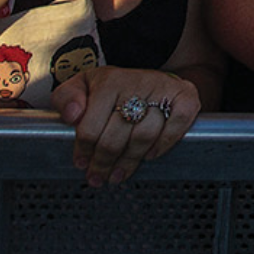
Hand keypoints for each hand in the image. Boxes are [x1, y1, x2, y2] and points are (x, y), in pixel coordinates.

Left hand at [53, 66, 199, 186]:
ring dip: (130, 161)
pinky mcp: (186, 97)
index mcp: (109, 81)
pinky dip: (164, 144)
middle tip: (98, 177)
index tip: (81, 164)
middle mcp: (138, 82)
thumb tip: (72, 115)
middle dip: (104, 161)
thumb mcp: (84, 85)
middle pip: (117, 135)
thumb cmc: (114, 86)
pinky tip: (149, 156)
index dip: (84, 150)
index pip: (91, 125)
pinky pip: (176, 126)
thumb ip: (67, 97)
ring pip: (145, 135)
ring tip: (118, 175)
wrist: (152, 76)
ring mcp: (164, 89)